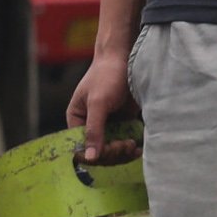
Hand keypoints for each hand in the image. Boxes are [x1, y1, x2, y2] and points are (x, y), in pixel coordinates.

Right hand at [68, 49, 139, 163]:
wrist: (128, 58)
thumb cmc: (107, 75)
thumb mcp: (98, 103)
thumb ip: (94, 130)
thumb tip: (89, 158)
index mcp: (77, 120)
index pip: (82, 148)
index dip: (97, 154)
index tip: (113, 148)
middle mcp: (90, 125)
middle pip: (99, 152)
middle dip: (113, 153)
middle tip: (127, 145)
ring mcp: (107, 125)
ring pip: (113, 151)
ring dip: (123, 153)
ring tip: (134, 146)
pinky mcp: (123, 123)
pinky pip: (124, 143)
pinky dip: (131, 148)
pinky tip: (139, 147)